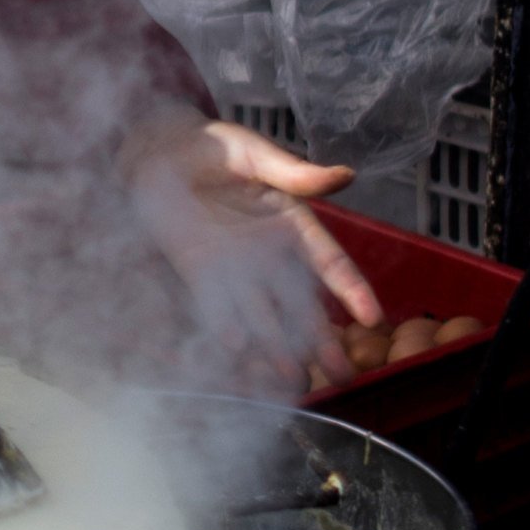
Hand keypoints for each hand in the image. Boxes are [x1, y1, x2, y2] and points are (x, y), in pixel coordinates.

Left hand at [130, 119, 378, 389]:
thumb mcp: (255, 153)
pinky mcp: (198, 273)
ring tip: (297, 383)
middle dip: (322, 341)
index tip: (373, 317)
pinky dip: (226, 328)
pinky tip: (238, 351)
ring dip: (278, 349)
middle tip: (343, 376)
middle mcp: (268, 255)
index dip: (351, 289)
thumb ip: (295, 172)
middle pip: (301, 305)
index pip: (329, 262)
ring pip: (264, 316)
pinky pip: (217, 307)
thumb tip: (346, 175)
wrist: (156, 150)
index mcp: (292, 224)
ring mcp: (234, 268)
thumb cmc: (212, 145)